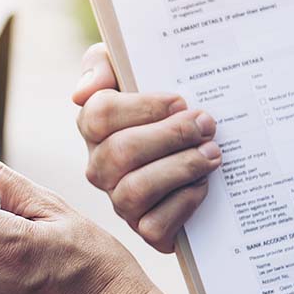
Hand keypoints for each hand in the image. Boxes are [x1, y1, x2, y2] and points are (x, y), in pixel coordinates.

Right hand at [72, 43, 221, 252]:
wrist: (199, 146)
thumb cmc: (163, 105)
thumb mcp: (130, 70)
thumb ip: (102, 65)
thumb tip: (82, 93)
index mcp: (94, 127)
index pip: (99, 115)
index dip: (143, 108)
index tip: (179, 101)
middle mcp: (100, 166)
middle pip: (121, 152)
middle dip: (169, 137)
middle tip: (206, 125)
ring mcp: (119, 200)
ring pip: (135, 190)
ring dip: (180, 168)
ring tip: (211, 154)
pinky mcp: (146, 229)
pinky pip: (154, 224)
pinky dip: (184, 203)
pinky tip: (202, 184)